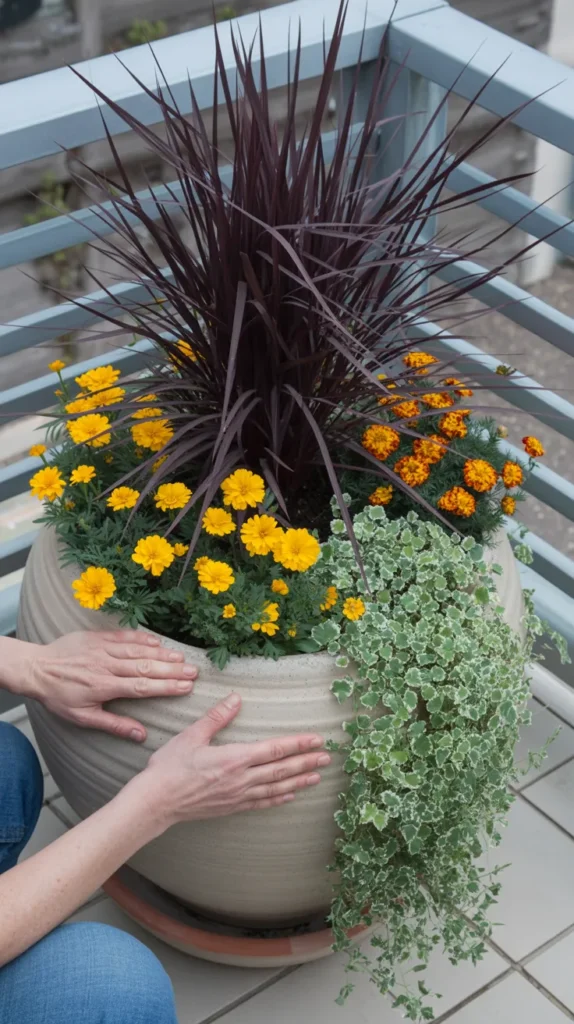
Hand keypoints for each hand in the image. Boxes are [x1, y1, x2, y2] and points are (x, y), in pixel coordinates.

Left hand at [25, 630, 196, 741]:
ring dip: (162, 654)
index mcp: (104, 686)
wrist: (37, 669)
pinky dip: (142, 638)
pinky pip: (124, 636)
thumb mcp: (83, 718)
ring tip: (182, 658)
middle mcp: (107, 665)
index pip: (142, 687)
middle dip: (172, 670)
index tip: (186, 687)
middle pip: (145, 667)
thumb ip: (113, 725)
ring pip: (138, 651)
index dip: (166, 687)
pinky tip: (157, 641)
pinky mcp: (98, 637)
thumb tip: (140, 735)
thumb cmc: (59, 696)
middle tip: (193, 672)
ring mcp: (103, 649)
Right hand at [142, 692, 330, 824]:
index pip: (274, 749)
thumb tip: (236, 698)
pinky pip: (262, 803)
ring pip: (276, 788)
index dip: (297, 744)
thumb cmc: (170, 767)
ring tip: (317, 777)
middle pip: (281, 770)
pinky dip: (279, 799)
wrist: (156, 802)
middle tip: (327, 758)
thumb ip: (217, 717)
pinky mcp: (231, 808)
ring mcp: (238, 796)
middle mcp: (241, 779)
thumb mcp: (191, 735)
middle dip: (306, 762)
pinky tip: (290, 796)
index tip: (316, 740)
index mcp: (234, 758)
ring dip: (299, 781)